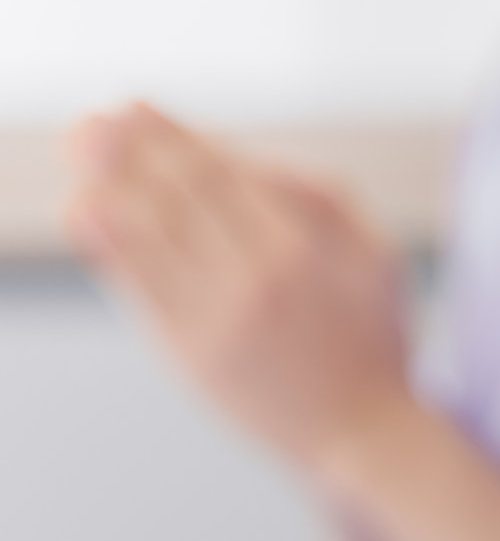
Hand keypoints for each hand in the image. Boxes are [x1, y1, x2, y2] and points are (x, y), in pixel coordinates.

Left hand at [65, 104, 409, 468]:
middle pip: (178, 194)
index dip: (172, 135)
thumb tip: (253, 161)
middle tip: (97, 121)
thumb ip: (324, 200)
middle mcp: (257, 277)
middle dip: (132, 149)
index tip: (137, 106)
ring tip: (81, 151)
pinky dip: (109, 243)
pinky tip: (84, 210)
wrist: (364, 433)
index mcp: (305, 247)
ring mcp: (220, 319)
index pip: (221, 173)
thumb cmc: (375, 340)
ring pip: (150, 234)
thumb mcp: (377, 256)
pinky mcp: (194, 356)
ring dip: (109, 184)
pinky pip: (141, 288)